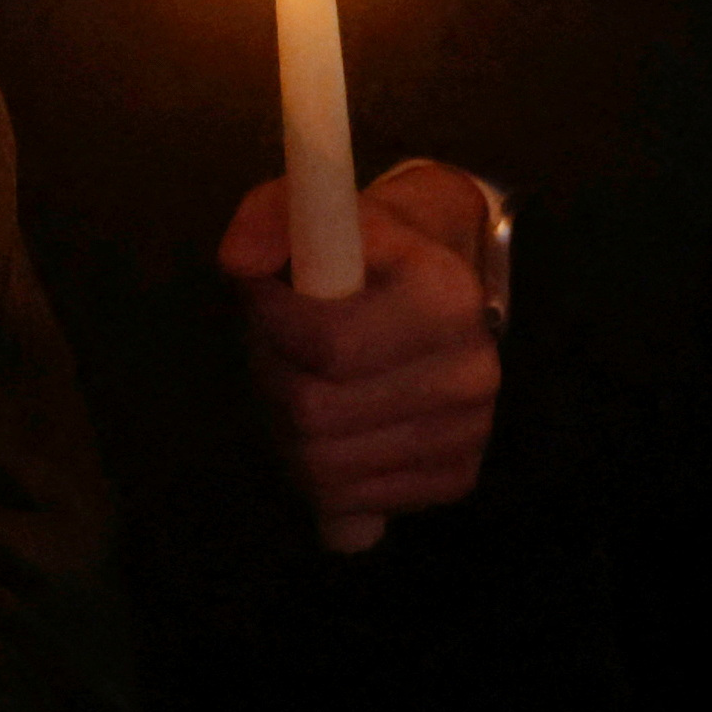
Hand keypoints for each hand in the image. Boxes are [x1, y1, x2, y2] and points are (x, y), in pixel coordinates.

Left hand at [221, 156, 504, 545]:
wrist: (437, 287)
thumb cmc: (360, 248)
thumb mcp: (307, 209)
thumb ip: (267, 219)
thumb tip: (240, 261)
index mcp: (444, 293)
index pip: (328, 345)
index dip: (272, 324)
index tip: (260, 295)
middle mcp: (471, 370)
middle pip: (315, 412)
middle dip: (273, 378)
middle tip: (275, 346)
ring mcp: (469, 431)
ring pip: (324, 465)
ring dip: (287, 430)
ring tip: (300, 381)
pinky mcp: (457, 477)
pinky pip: (350, 502)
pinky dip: (319, 474)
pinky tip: (331, 426)